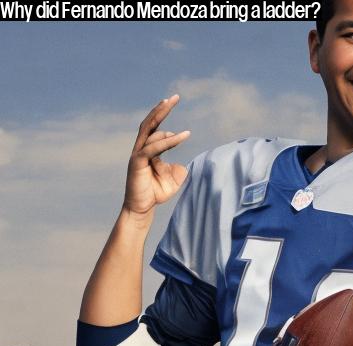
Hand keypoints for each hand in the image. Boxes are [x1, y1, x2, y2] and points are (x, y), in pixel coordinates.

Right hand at [124, 94, 190, 217]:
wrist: (142, 208)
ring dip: (162, 119)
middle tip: (173, 97)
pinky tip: (182, 135)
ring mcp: (138, 155)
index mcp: (149, 149)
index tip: (174, 102)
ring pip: (150, 133)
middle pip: (149, 123)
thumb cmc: (156, 192)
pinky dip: (169, 141)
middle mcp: (141, 148)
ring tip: (174, 110)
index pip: (155, 127)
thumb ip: (177, 169)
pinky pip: (153, 148)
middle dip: (160, 109)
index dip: (163, 114)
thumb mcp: (173, 179)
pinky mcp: (137, 163)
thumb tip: (181, 165)